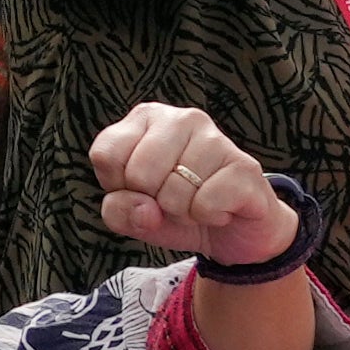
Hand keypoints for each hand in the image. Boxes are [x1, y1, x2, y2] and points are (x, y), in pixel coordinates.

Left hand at [91, 100, 287, 265]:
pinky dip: (208, 217)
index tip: (140, 189)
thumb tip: (144, 207)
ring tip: (197, 203)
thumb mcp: (133, 215)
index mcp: (146, 119)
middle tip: (173, 199)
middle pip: (139, 173)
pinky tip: (219, 207)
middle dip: (153, 202)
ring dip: (183, 213)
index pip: (105, 154)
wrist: (233, 229)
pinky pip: (205, 204)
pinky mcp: (244, 166)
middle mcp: (181, 119)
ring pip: (174, 192)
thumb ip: (118, 210)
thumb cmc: (178, 211)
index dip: (117, 185)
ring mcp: (216, 138)